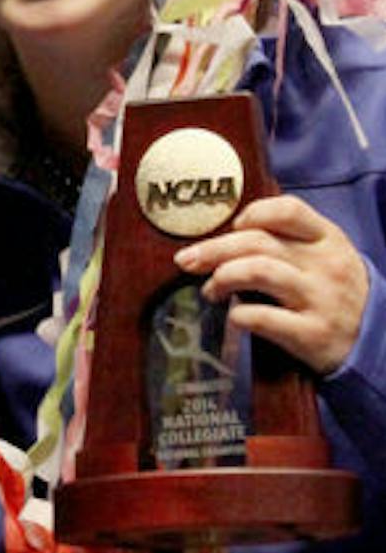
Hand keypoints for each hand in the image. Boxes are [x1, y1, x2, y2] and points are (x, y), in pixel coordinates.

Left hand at [174, 195, 366, 373]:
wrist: (376, 343)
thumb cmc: (334, 293)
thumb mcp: (324, 257)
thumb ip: (287, 241)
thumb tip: (227, 233)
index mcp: (327, 240)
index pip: (288, 210)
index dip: (252, 213)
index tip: (231, 227)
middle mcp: (326, 266)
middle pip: (258, 242)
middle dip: (213, 249)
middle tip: (186, 260)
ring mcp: (321, 300)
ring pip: (259, 271)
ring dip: (222, 277)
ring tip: (210, 290)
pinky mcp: (313, 334)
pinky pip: (264, 318)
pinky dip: (239, 315)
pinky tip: (233, 316)